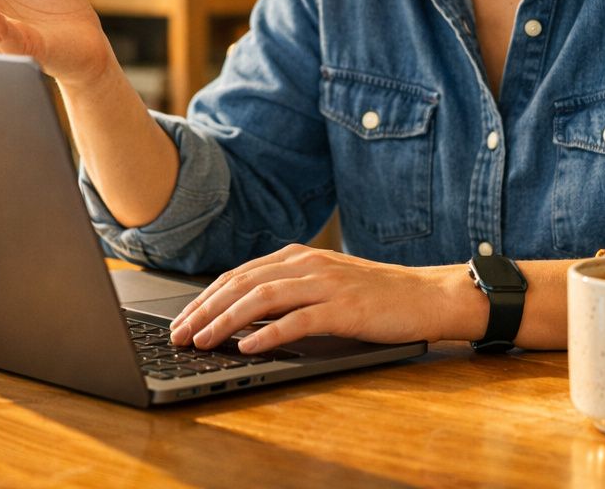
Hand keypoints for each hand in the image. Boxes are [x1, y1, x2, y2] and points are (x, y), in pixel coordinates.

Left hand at [168, 245, 459, 352]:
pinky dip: (268, 333)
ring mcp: (325, 284)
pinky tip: (248, 346)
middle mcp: (307, 264)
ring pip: (262, 298)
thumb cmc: (375, 295)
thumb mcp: (324, 284)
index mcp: (298, 257)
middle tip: (178, 335)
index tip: (181, 321)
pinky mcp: (344, 308)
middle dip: (204, 310)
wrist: (426, 295)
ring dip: (226, 321)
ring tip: (203, 341)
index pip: (238, 275)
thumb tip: (241, 315)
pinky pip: (298, 320)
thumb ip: (288, 291)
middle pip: (241, 284)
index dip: (205, 298)